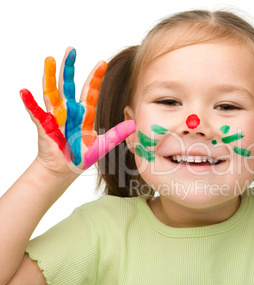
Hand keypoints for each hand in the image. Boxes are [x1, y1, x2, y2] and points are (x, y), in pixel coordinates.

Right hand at [20, 47, 135, 173]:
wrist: (65, 168)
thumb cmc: (82, 155)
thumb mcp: (102, 144)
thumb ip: (116, 134)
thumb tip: (134, 124)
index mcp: (84, 114)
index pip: (91, 92)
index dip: (96, 77)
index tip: (102, 62)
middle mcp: (69, 111)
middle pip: (69, 86)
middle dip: (70, 68)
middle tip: (72, 49)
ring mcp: (55, 116)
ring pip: (52, 93)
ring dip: (50, 77)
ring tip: (50, 60)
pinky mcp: (44, 126)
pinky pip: (36, 113)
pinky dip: (30, 103)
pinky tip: (24, 91)